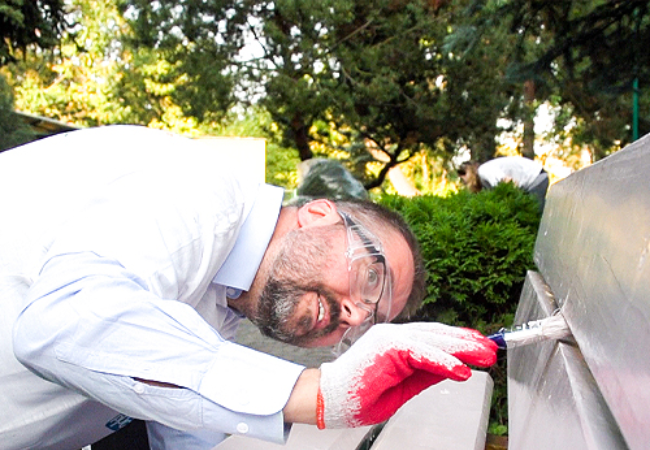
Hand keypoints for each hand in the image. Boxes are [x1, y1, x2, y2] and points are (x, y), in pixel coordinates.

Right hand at [317, 322, 496, 428]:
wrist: (328, 399)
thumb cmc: (358, 395)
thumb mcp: (404, 387)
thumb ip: (426, 374)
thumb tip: (453, 369)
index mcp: (397, 344)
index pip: (435, 337)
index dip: (460, 341)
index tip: (482, 347)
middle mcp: (394, 335)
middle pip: (438, 335)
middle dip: (468, 343)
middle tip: (492, 350)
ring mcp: (389, 338)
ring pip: (433, 339)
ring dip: (462, 348)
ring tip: (484, 356)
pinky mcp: (385, 346)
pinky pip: (421, 352)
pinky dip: (443, 360)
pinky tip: (461, 368)